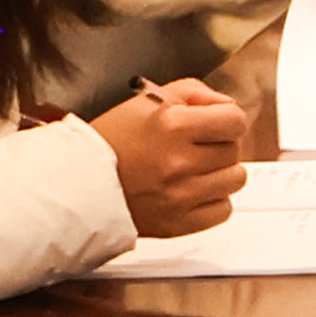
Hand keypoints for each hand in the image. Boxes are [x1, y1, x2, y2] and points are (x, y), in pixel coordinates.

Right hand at [88, 81, 247, 237]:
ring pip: (234, 180)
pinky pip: (223, 210)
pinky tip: (193, 191)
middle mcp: (179, 162)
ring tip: (195, 169)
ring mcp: (180, 196)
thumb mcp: (148, 99)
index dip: (228, 119)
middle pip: (234, 150)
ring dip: (220, 173)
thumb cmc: (111, 141)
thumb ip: (194, 93)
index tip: (219, 124)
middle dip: (220, 145)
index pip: (235, 120)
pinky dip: (213, 201)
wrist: (80, 183)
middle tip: (196, 147)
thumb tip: (225, 104)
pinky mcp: (178, 223)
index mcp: (173, 126)